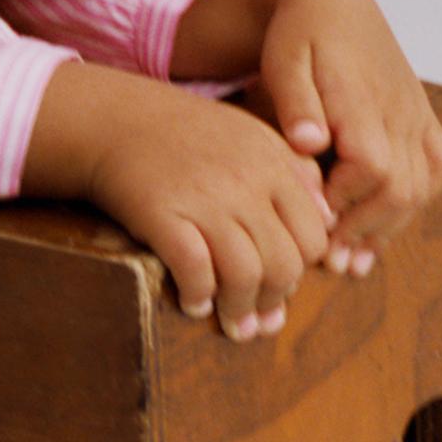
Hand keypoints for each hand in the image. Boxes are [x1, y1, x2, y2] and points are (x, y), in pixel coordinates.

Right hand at [81, 81, 335, 342]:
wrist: (114, 118)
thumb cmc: (186, 133)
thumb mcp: (249, 136)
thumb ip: (293, 171)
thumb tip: (327, 220)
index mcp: (272, 162)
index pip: (314, 235)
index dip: (302, 268)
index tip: (281, 281)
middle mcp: (245, 180)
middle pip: (285, 263)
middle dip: (274, 300)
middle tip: (259, 319)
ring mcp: (204, 198)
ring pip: (246, 275)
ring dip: (240, 310)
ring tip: (232, 324)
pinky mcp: (163, 214)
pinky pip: (196, 271)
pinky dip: (198, 296)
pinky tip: (194, 303)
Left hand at [248, 0, 441, 270]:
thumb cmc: (298, 31)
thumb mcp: (282, 58)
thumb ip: (294, 102)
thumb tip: (309, 142)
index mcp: (362, 97)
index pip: (371, 167)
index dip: (345, 202)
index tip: (312, 219)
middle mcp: (399, 109)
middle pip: (400, 187)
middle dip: (365, 228)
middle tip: (328, 258)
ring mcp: (416, 114)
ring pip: (421, 186)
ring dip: (388, 225)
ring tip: (352, 257)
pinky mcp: (423, 117)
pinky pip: (436, 169)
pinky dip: (414, 202)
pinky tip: (381, 226)